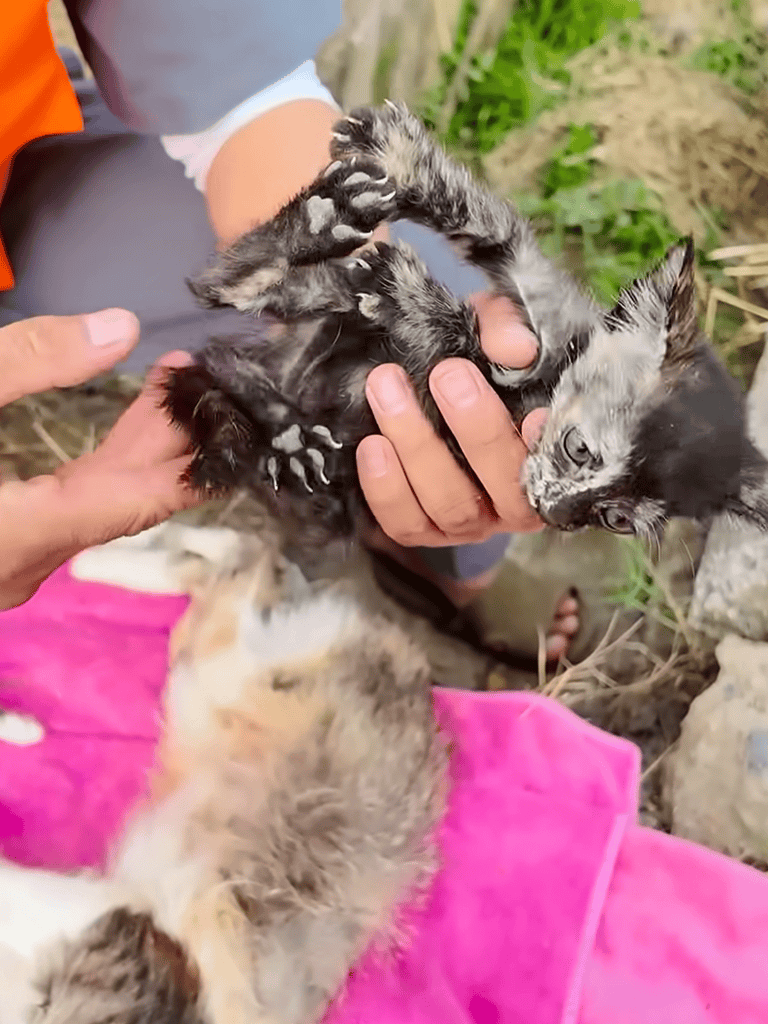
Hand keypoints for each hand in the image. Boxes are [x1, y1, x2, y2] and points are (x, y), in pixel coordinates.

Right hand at [0, 310, 199, 608]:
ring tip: (176, 389)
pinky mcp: (0, 547)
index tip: (243, 426)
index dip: (198, 465)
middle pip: (125, 499)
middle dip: (172, 438)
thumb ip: (28, 361)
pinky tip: (124, 431)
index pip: (140, 502)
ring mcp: (9, 561)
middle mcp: (22, 563)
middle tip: (211, 382)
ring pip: (95, 504)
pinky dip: (98, 467)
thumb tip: (119, 329)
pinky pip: (67, 508)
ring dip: (137, 449)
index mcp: (19, 534)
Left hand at [357, 294, 548, 546]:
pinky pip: (406, 524)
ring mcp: (470, 523)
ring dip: (417, 448)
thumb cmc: (479, 360)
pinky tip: (371, 445)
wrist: (433, 378)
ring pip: (450, 505)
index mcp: (552, 460)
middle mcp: (516, 504)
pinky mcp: (424, 530)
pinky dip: (386, 490)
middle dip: (473, 430)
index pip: (560, 463)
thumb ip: (507, 328)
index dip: (544, 447)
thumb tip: (515, 349)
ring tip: (388, 392)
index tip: (532, 413)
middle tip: (443, 374)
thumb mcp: (496, 329)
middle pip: (504, 487)